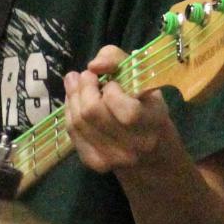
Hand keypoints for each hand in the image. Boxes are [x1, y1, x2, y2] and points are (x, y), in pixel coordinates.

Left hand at [62, 46, 178, 175]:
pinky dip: (69, 112)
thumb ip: (119, 60)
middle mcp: (134, 146)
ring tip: (76, 82)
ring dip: (73, 96)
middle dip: (85, 87)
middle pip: (93, 113)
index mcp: (153, 124)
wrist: (153, 156)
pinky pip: (72, 132)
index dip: (113, 91)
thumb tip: (94, 66)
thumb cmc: (150, 111)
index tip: (114, 83)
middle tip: (87, 76)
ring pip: (78, 121)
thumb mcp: (144, 80)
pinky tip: (75, 102)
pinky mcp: (95, 163)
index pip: (126, 111)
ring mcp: (113, 158)